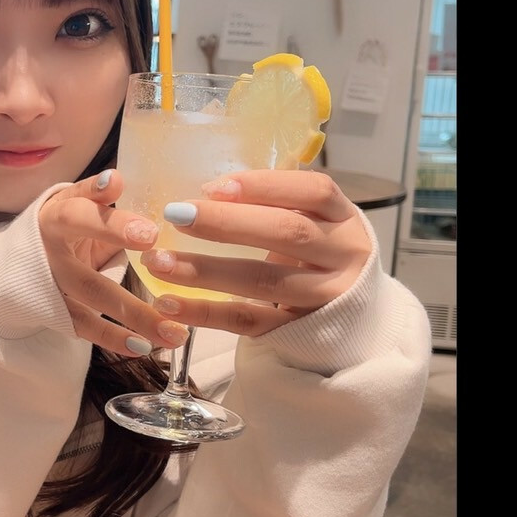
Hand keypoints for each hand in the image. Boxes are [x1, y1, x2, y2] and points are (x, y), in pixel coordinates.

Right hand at [38, 168, 188, 357]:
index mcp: (56, 218)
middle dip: (124, 270)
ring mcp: (53, 286)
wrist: (16, 261)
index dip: (111, 221)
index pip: (80, 214)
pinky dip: (114, 338)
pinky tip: (145, 347)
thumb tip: (119, 178)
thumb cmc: (63, 225)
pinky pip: (86, 327)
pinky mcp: (57, 312)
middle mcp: (50, 253)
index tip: (149, 228)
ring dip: (135, 315)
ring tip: (174, 332)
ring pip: (93, 299)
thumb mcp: (73, 203)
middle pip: (85, 257)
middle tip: (157, 251)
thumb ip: (95, 194)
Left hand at [139, 170, 371, 337]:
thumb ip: (278, 206)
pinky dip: (205, 312)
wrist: (356, 322)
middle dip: (226, 223)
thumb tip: (208, 190)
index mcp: (346, 219)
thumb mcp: (317, 224)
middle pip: (286, 232)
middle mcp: (342, 257)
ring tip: (159, 261)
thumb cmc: (321, 256)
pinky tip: (169, 304)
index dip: (264, 185)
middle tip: (175, 214)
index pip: (314, 191)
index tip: (213, 185)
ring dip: (205, 271)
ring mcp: (324, 298)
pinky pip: (248, 321)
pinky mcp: (298, 332)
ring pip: (263, 280)